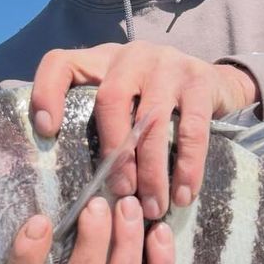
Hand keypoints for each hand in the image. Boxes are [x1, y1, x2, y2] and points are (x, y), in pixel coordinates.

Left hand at [30, 42, 259, 220]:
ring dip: (151, 171)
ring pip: (153, 121)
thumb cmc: (158, 103)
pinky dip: (188, 167)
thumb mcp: (124, 102)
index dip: (46, 94)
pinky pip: (191, 130)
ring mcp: (167, 64)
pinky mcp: (200, 80)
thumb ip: (96, 121)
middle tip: (121, 193)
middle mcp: (131, 56)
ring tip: (152, 207)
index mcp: (101, 62)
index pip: (61, 64)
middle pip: (111, 100)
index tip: (46, 131)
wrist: (217, 84)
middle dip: (115, 153)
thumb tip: (68, 171)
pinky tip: (184, 194)